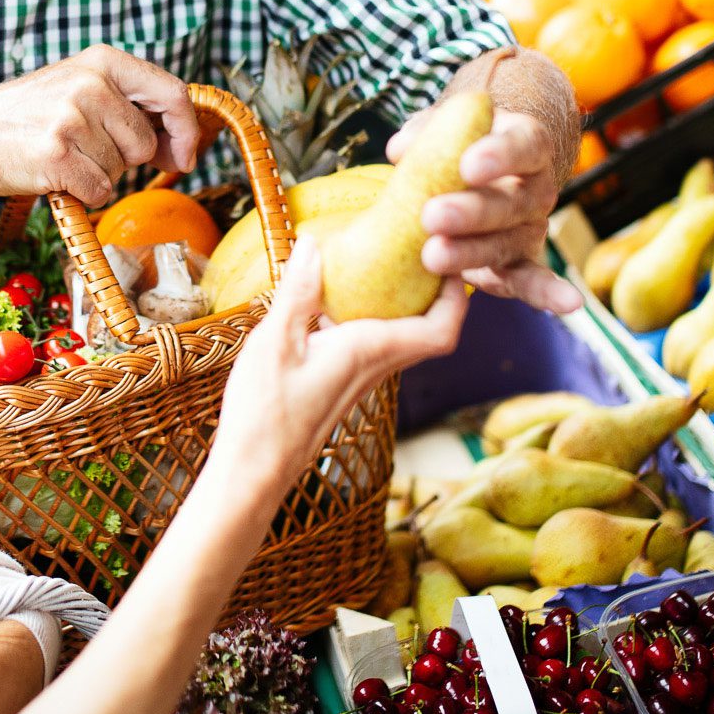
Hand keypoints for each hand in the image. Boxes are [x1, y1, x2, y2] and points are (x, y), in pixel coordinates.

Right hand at [0, 46, 200, 206]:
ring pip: (122, 170)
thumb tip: (183, 143)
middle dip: (124, 157)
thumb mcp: (79, 87)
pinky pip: (100, 190)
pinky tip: (56, 174)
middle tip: (83, 147)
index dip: (186, 130)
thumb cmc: (28, 117)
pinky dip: (83, 193)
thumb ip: (129, 104)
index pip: (172, 93)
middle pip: (145, 143)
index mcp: (102, 61)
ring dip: (98, 173)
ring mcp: (73, 119)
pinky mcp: (58, 155)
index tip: (185, 156)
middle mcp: (91, 84)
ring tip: (62, 154)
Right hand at [210, 235, 465, 496]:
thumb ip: (298, 292)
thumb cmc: (265, 413)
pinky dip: (375, 314)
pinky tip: (341, 297)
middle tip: (425, 251)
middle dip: (438, 290)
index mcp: (370, 351)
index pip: (440, 330)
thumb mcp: (274, 342)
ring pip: (404, 337)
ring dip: (408, 302)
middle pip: (430, 330)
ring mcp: (361, 378)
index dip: (458, 295)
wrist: (255, 469)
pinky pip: (375, 343)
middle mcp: (376, 366)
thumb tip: (314, 243)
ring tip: (390, 263)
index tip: (453, 260)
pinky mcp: (343, 382)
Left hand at [388, 108, 581, 314]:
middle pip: (510, 202)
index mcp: (527, 144)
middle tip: (432, 216)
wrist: (481, 169)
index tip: (469, 165)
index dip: (499, 155)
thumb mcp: (444, 126)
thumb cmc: (459, 142)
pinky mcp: (519, 262)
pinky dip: (546, 293)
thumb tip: (400, 149)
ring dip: (471, 252)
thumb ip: (426, 132)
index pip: (522, 146)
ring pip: (506, 243)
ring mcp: (530, 228)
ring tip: (433, 257)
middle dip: (471, 212)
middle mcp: (537, 188)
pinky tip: (568, 305)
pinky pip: (532, 280)